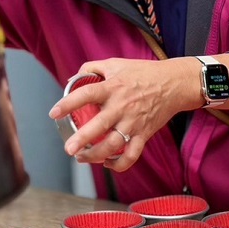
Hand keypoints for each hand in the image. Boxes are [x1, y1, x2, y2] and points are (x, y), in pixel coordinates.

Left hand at [48, 56, 201, 171]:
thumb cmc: (144, 72)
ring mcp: (134, 122)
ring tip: (81, 158)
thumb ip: (93, 68)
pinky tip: (107, 163)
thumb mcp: (116, 63)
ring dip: (96, 155)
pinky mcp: (144, 134)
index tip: (54, 113)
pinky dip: (119, 164)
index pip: (86, 94)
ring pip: (114, 145)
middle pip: (100, 126)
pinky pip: (132, 155)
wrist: (174, 84)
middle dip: (83, 140)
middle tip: (69, 149)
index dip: (68, 104)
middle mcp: (122, 106)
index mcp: (113, 87)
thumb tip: (74, 77)